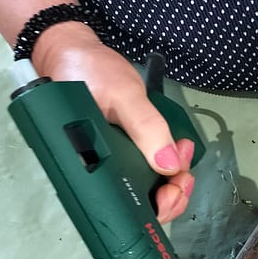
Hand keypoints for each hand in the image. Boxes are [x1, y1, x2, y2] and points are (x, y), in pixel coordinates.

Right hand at [32, 24, 193, 222]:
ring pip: (149, 186)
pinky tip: (178, 148)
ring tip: (183, 153)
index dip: (155, 208)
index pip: (127, 207)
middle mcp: (103, 170)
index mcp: (94, 168)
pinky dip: (168, 162)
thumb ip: (146, 129)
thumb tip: (170, 166)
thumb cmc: (89, 73)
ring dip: (173, 177)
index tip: (173, 189)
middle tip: (184, 173)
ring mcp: (114, 161)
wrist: (72, 51)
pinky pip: (148, 166)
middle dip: (171, 194)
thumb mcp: (123, 96)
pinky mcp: (123, 150)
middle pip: (142, 202)